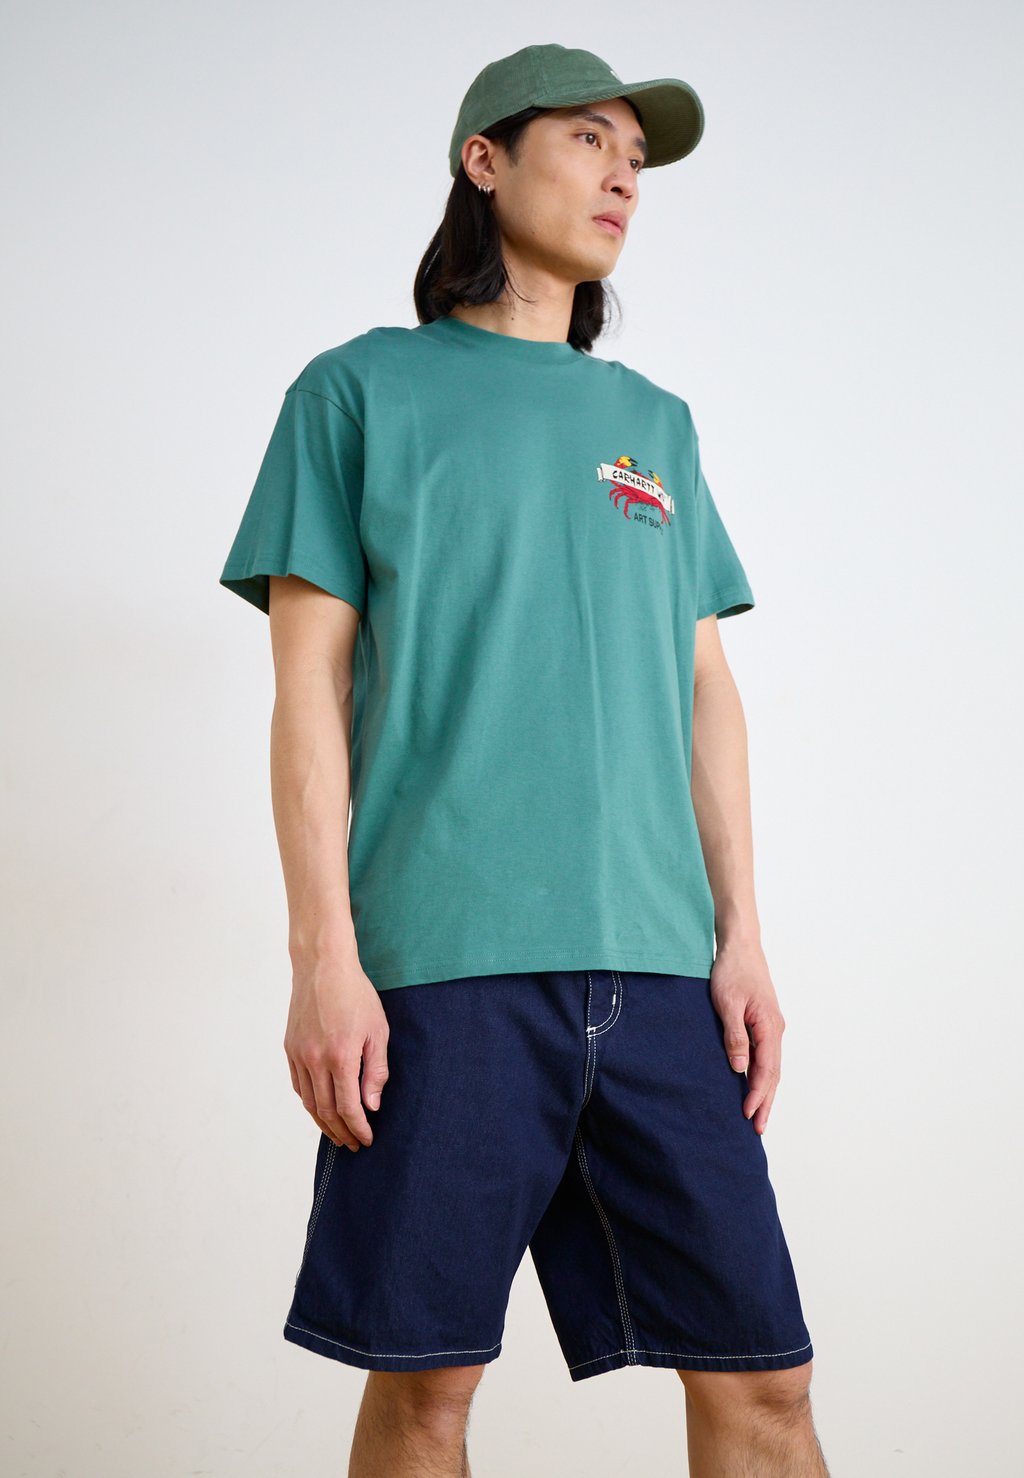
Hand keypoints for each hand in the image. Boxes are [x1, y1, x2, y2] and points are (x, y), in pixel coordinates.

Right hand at [283, 959, 389, 1151]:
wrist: (322, 966)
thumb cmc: (356, 995)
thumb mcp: (378, 1030)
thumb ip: (376, 1071)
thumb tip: (372, 1105)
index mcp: (340, 1056)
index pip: (348, 1107)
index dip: (358, 1127)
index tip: (367, 1139)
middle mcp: (315, 1060)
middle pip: (326, 1111)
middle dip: (342, 1132)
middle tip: (354, 1144)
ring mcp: (299, 1055)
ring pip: (309, 1102)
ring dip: (324, 1124)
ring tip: (339, 1134)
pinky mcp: (290, 1048)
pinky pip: (299, 1086)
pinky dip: (310, 1103)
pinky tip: (321, 1109)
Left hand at [709, 941, 784, 1134]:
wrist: (740, 947)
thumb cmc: (732, 971)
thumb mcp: (727, 1003)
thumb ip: (735, 1036)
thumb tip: (740, 1068)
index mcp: (769, 1027)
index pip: (766, 1070)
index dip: (757, 1094)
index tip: (747, 1114)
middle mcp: (775, 1030)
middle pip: (773, 1074)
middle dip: (766, 1102)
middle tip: (758, 1129)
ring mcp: (772, 1027)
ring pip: (771, 1067)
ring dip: (765, 1091)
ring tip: (758, 1116)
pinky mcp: (764, 1023)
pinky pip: (766, 1056)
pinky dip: (762, 1075)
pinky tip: (754, 1085)